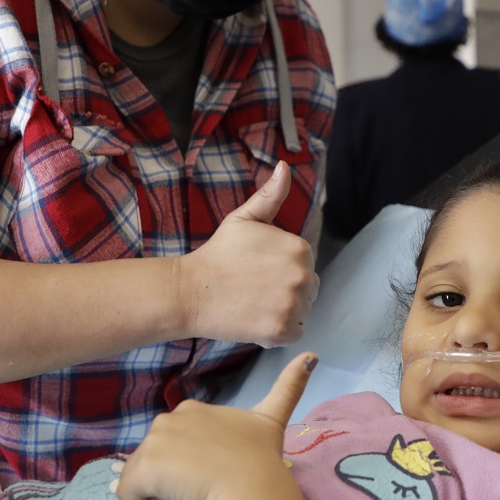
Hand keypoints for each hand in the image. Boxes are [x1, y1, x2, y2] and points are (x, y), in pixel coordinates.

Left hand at [114, 352, 316, 499]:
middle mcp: (169, 420)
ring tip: (188, 499)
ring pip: (142, 475)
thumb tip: (313, 354)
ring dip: (159, 491)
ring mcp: (154, 443)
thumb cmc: (260, 457)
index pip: (179, 441)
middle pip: (158, 457)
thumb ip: (290, 386)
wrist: (249, 485)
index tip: (213, 475)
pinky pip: (128, 493)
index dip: (192, 462)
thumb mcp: (273, 419)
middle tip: (203, 489)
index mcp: (194, 410)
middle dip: (173, 475)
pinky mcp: (143, 470)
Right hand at [175, 162, 317, 347]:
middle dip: (287, 291)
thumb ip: (270, 196)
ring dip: (284, 311)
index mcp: (300, 248)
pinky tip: (255, 319)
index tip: (258, 271)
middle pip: (309, 290)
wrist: (191, 291)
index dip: (282, 270)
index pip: (305, 266)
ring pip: (303, 312)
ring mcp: (293, 305)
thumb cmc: (218, 254)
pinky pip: (294, 333)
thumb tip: (284, 167)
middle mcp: (302, 275)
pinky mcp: (282, 330)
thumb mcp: (245, 219)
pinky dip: (278, 331)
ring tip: (253, 303)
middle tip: (254, 288)